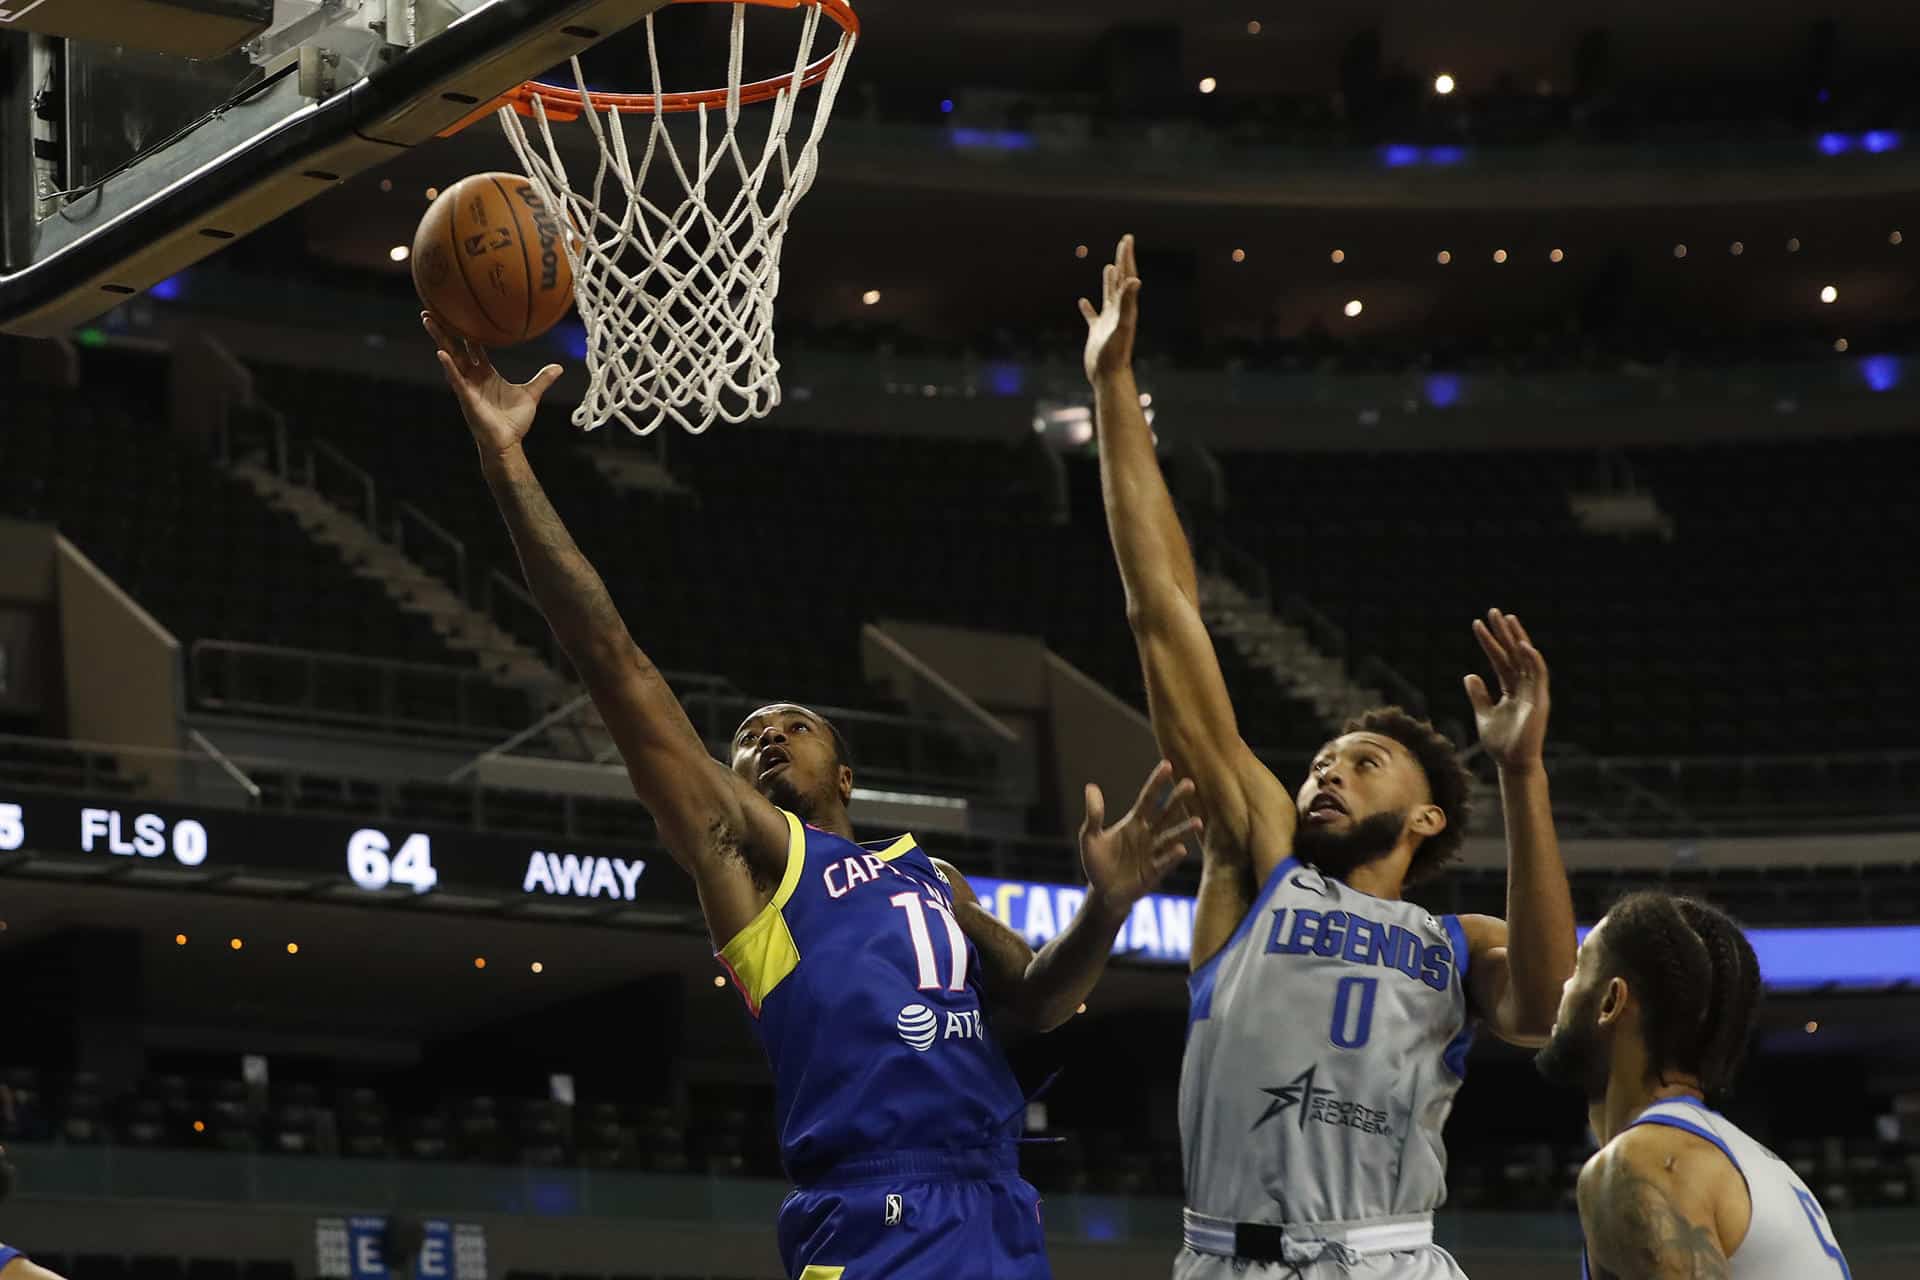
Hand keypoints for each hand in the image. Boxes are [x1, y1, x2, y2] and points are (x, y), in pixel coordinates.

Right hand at [423, 311, 563, 458]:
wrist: (508, 442)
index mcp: (485, 373)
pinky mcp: (466, 398)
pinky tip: (441, 353)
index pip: (474, 346)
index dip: (467, 331)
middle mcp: (473, 376)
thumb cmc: (514, 421)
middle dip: (444, 330)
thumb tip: (559, 367)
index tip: (461, 312)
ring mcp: (467, 385)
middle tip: (430, 310)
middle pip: (455, 347)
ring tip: (428, 321)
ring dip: (439, 339)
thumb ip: (542, 379)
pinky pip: (456, 379)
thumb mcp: (531, 394)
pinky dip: (449, 367)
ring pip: (450, 358)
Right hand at [1077, 234, 1141, 383]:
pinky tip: (1083, 302)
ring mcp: (1107, 321)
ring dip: (1109, 280)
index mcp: (1126, 306)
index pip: (1127, 275)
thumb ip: (1128, 303)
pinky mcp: (1097, 332)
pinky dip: (1088, 307)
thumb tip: (1134, 280)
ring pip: (1108, 295)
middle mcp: (1118, 311)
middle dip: (1122, 260)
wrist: (1108, 377)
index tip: (1127, 238)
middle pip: (1120, 280)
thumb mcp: (1122, 326)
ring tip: (1109, 267)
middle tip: (1124, 243)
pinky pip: (1092, 316)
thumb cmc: (1115, 354)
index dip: (1126, 256)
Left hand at [1079, 760, 1200, 912]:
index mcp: (1134, 823)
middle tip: (1190, 784)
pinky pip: (1164, 862)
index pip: (1148, 799)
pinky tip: (1180, 849)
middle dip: (1177, 800)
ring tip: (1198, 821)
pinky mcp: (1154, 873)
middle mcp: (1148, 835)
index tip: (1168, 765)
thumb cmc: (1097, 863)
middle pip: (1165, 814)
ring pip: (1172, 837)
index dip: (1157, 783)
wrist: (1102, 893)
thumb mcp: (1090, 837)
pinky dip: (1172, 856)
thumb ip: (1094, 815)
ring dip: (1184, 830)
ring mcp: (1153, 853)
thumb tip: (1091, 787)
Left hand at [1464, 608, 1550, 772]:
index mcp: (1511, 689)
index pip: (1500, 660)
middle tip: (1493, 611)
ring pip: (1526, 659)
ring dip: (1517, 638)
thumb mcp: (1483, 714)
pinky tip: (1522, 645)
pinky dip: (1532, 659)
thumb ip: (1478, 695)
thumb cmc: (1500, 743)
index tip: (1477, 624)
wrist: (1512, 763)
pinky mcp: (1540, 700)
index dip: (1490, 642)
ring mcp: (1533, 692)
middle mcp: (1524, 687)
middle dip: (1504, 633)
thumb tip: (1469, 675)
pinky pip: (1538, 675)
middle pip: (1514, 654)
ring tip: (1507, 619)